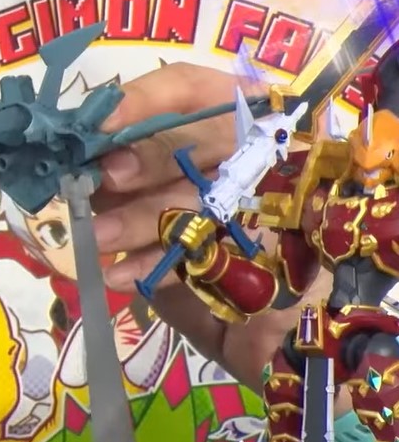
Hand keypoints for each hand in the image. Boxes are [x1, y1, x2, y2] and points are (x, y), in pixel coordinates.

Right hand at [90, 62, 325, 384]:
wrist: (345, 346)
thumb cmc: (338, 255)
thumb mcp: (301, 191)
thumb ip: (239, 165)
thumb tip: (148, 152)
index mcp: (264, 136)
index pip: (194, 95)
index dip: (147, 101)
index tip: (107, 121)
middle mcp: (229, 171)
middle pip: (164, 150)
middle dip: (132, 163)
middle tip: (104, 181)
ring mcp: (203, 225)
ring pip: (153, 206)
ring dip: (122, 220)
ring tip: (96, 238)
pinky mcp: (190, 276)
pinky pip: (153, 262)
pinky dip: (134, 268)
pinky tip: (118, 275)